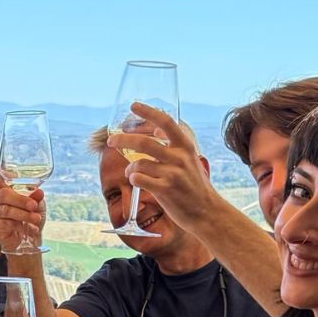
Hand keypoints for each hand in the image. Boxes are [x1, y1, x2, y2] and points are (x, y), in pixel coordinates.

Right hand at [0, 166, 46, 255]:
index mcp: (7, 193)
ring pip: (6, 210)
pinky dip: (21, 226)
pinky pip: (7, 223)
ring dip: (24, 215)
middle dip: (20, 200)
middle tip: (34, 206)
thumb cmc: (30, 219)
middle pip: (3, 194)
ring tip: (36, 219)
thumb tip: (39, 191)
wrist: (27, 241)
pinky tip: (31, 230)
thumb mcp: (37, 207)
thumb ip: (36, 198)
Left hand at [106, 102, 217, 230]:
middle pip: (144, 142)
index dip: (148, 112)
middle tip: (111, 140)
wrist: (206, 211)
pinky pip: (139, 179)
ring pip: (138, 163)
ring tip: (131, 173)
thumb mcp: (190, 159)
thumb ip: (174, 145)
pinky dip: (133, 178)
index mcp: (186, 146)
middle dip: (123, 140)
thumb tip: (154, 131)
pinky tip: (136, 181)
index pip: (166, 122)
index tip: (133, 105)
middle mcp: (180, 157)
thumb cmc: (194, 185)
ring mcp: (172, 173)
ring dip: (130, 168)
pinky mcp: (165, 189)